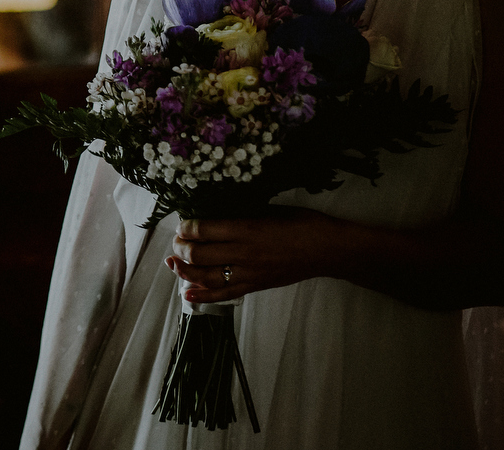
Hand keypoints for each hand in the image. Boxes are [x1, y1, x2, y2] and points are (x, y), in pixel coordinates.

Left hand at [165, 207, 337, 303]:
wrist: (329, 249)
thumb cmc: (303, 223)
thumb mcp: (271, 209)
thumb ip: (244, 213)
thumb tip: (217, 212)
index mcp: (247, 228)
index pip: (203, 230)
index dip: (186, 228)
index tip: (182, 224)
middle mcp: (244, 252)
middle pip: (199, 255)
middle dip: (181, 248)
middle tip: (177, 242)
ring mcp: (249, 273)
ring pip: (206, 277)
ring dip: (184, 271)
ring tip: (173, 263)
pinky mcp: (256, 286)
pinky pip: (224, 294)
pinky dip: (203, 295)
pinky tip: (187, 293)